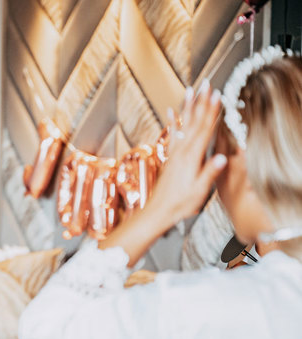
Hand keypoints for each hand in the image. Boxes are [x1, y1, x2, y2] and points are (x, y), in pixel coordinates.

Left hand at [148, 80, 227, 226]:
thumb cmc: (179, 205)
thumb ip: (209, 173)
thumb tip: (221, 158)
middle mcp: (181, 152)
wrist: (157, 212)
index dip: (212, 112)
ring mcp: (175, 153)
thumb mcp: (199, 192)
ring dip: (188, 106)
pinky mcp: (170, 157)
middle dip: (201, 102)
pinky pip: (173, 134)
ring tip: (190, 90)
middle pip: (194, 121)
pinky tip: (171, 111)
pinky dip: (173, 121)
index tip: (217, 96)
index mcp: (191, 158)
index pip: (204, 130)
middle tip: (206, 84)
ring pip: (183, 124)